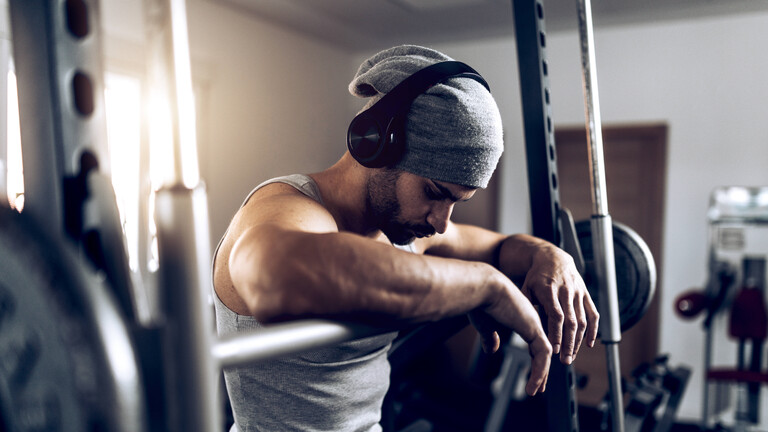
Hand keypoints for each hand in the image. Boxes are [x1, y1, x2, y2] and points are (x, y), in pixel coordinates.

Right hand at [469, 277, 551, 395]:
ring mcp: (534, 324)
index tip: (533, 373)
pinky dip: (540, 371)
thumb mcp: (485, 325)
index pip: (532, 342)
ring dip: (541, 373)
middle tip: (540, 386)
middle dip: (541, 369)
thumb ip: (490, 337)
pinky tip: (535, 383)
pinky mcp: (533, 329)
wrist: (482, 287)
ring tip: (535, 390)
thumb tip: (492, 350)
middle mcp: (530, 320)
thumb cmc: (480, 301)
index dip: (533, 358)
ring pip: (544, 354)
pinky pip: (543, 355)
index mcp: (520, 317)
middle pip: (541, 349)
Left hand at [520, 245, 598, 364]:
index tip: (554, 349)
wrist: (553, 258)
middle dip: (569, 343)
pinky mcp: (586, 294)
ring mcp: (578, 292)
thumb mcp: (525, 288)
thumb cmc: (536, 277)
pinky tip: (590, 344)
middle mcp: (566, 290)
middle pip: (571, 321)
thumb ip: (526, 308)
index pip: (556, 314)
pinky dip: (594, 330)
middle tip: (565, 360)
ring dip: (578, 341)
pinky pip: (593, 314)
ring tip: (571, 357)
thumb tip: (525, 332)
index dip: (556, 333)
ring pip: (582, 320)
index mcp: (549, 289)